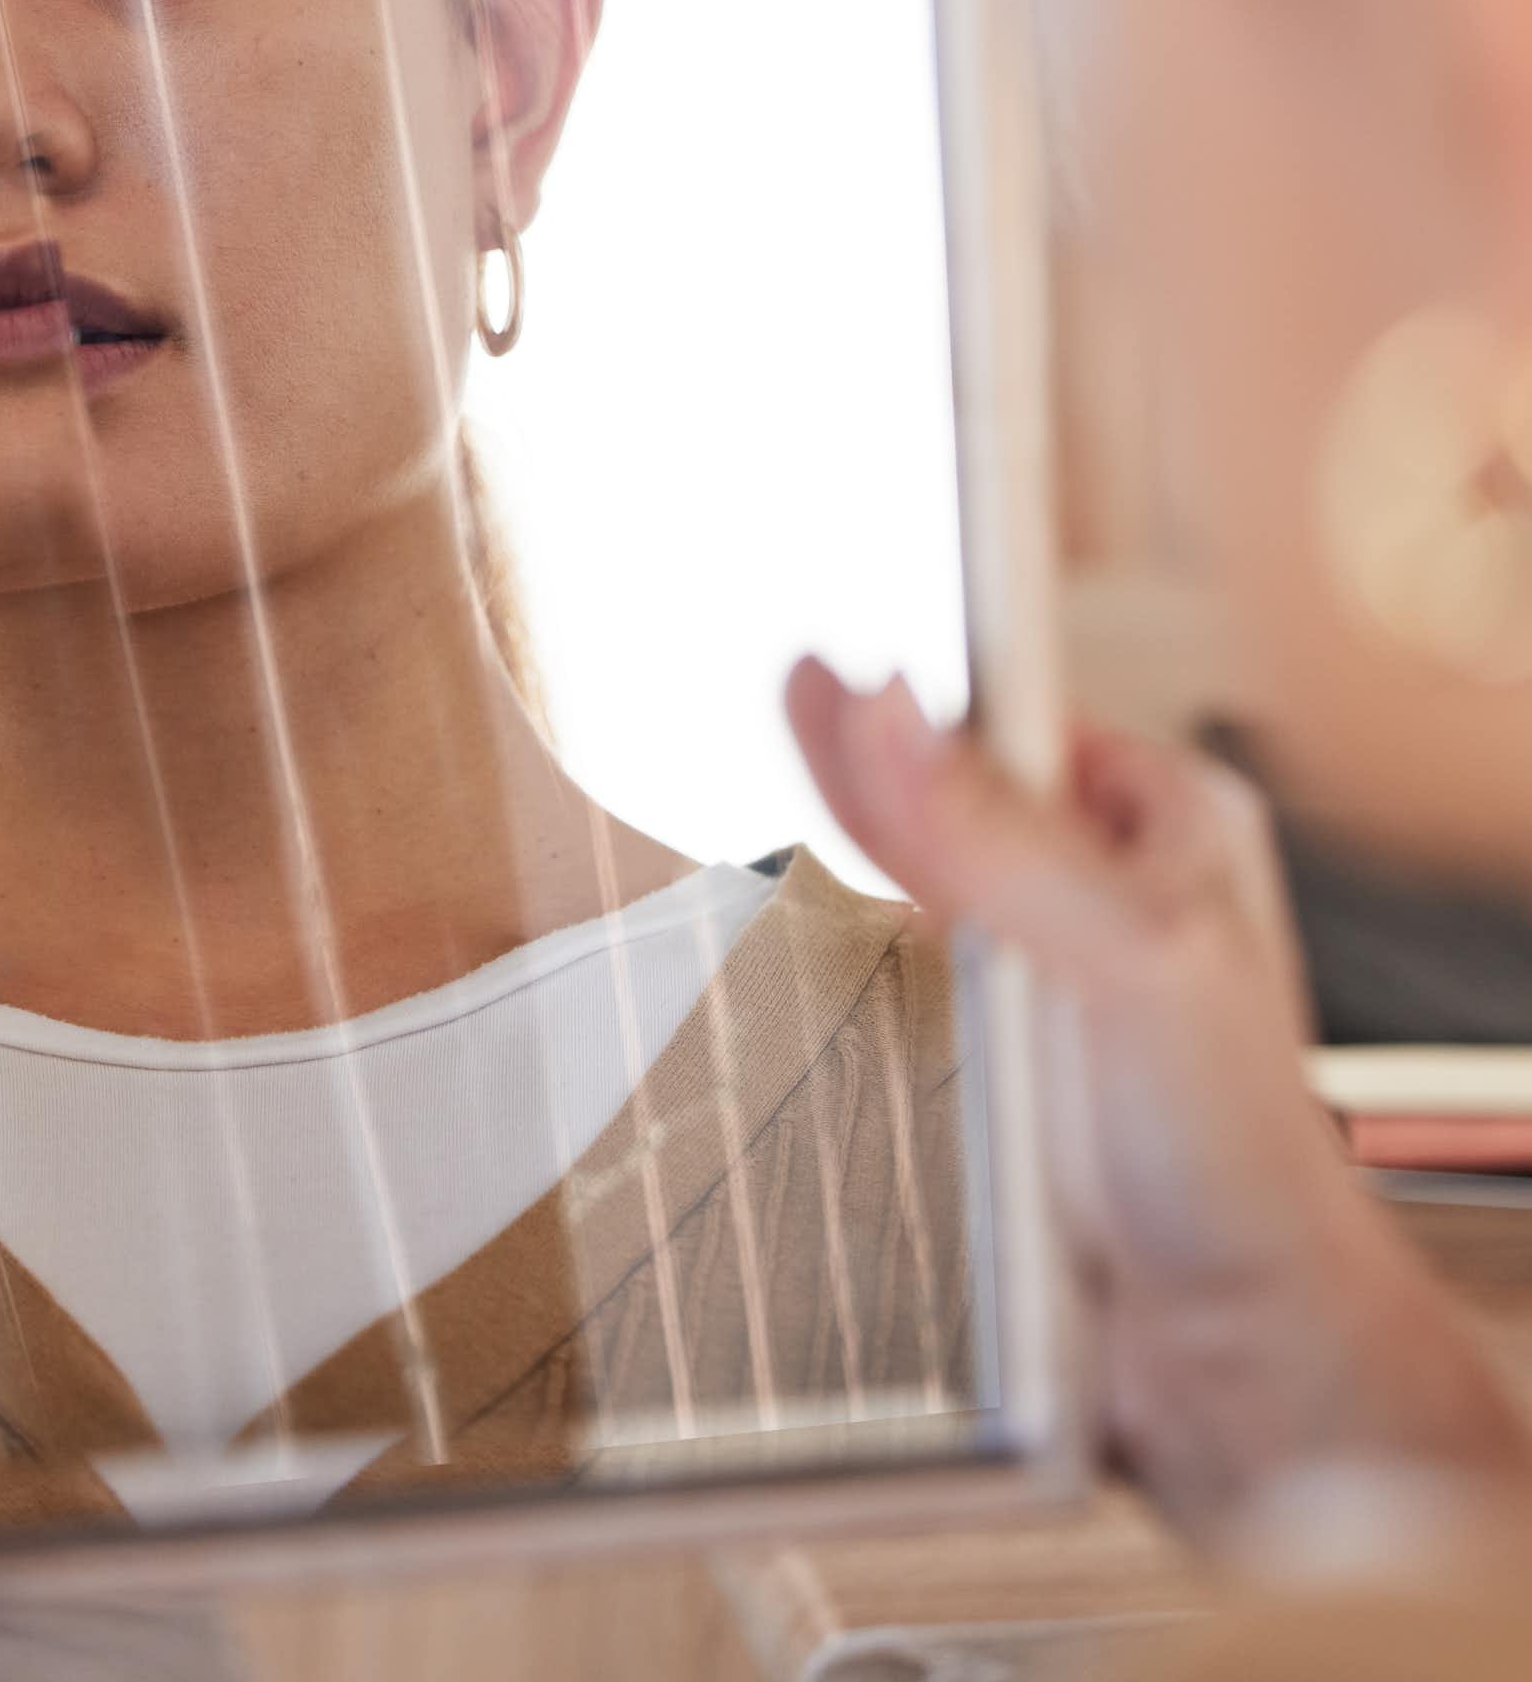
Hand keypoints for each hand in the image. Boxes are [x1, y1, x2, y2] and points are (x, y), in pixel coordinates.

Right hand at [787, 660, 1530, 1543]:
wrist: (1227, 1356)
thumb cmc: (1234, 1162)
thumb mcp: (1122, 960)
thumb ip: (995, 837)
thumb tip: (884, 711)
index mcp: (1170, 824)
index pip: (1011, 723)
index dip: (918, 699)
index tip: (826, 663)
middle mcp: (1108, 883)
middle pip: (949, 788)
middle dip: (867, 753)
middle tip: (784, 684)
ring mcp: (1046, 966)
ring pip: (920, 870)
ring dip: (848, 831)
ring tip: (783, 743)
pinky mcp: (994, 1048)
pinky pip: (902, 959)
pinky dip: (848, 920)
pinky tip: (809, 877)